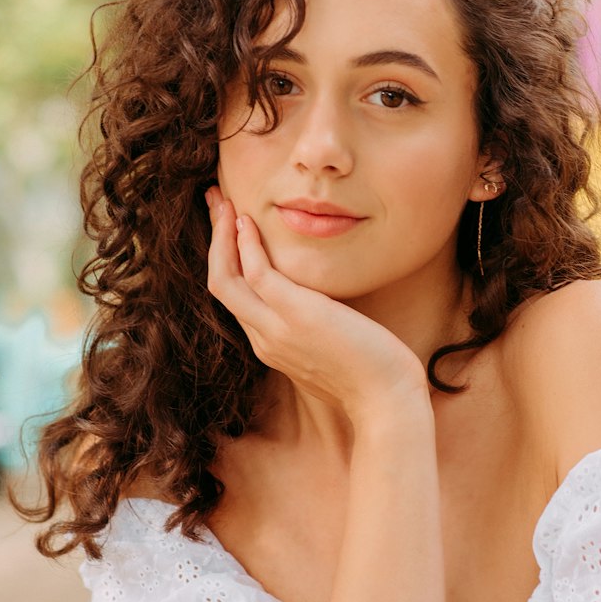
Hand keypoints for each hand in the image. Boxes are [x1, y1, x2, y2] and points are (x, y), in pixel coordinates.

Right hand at [206, 186, 429, 424]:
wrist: (386, 401)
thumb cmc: (372, 377)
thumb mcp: (332, 351)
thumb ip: (316, 331)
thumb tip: (327, 311)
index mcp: (271, 345)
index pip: (235, 297)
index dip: (227, 258)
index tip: (231, 227)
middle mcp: (264, 338)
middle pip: (220, 282)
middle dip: (214, 238)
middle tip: (214, 201)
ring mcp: (275, 329)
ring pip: (226, 277)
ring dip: (221, 234)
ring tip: (223, 200)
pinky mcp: (295, 316)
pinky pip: (256, 274)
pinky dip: (246, 245)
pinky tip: (248, 222)